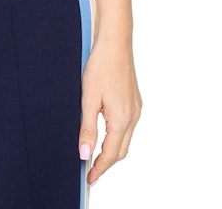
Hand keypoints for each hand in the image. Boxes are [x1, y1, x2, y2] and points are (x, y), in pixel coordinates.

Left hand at [78, 37, 141, 186]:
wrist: (115, 42)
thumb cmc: (100, 66)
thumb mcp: (88, 98)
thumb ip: (87, 128)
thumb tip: (85, 154)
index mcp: (122, 118)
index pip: (111, 154)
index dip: (100, 168)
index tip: (89, 179)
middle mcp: (133, 116)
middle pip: (121, 150)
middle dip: (106, 163)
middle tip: (90, 171)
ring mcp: (136, 108)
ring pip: (125, 138)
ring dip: (112, 149)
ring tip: (95, 156)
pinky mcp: (135, 101)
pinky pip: (127, 126)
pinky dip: (117, 136)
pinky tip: (105, 133)